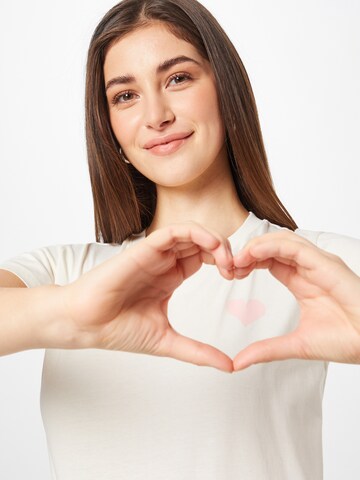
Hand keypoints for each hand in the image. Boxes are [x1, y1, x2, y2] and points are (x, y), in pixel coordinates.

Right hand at [61, 223, 234, 371]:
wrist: (87, 325)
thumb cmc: (119, 330)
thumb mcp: (168, 341)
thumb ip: (199, 351)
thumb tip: (229, 366)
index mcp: (171, 277)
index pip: (205, 257)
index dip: (225, 262)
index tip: (236, 277)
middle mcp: (165, 262)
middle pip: (202, 242)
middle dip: (225, 250)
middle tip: (236, 268)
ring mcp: (155, 254)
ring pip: (191, 232)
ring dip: (214, 239)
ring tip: (226, 258)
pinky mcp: (143, 249)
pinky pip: (173, 231)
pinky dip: (195, 232)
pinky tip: (211, 246)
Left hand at [232, 230, 359, 370]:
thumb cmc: (347, 340)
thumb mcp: (296, 345)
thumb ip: (267, 350)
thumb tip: (238, 362)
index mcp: (302, 281)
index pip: (270, 260)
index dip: (248, 262)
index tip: (230, 273)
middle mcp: (309, 267)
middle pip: (272, 247)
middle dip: (248, 252)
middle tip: (228, 264)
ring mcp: (318, 263)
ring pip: (282, 241)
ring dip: (257, 246)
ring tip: (238, 259)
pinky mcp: (326, 263)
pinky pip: (295, 246)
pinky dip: (271, 246)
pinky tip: (253, 253)